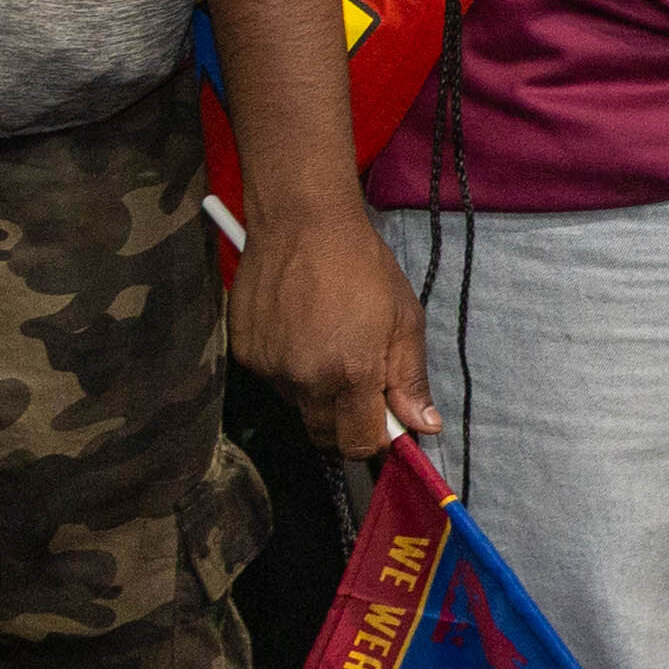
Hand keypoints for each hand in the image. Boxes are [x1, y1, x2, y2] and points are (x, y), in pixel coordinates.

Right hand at [232, 205, 443, 458]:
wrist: (302, 224)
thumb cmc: (363, 266)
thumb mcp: (404, 319)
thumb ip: (411, 378)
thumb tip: (425, 426)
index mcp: (350, 373)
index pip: (358, 443)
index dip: (376, 438)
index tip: (386, 421)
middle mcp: (304, 380)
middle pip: (324, 434)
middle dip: (347, 422)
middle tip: (362, 383)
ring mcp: (269, 369)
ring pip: (299, 407)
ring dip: (318, 393)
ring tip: (329, 344)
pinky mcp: (244, 355)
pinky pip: (274, 381)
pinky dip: (290, 370)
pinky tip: (301, 332)